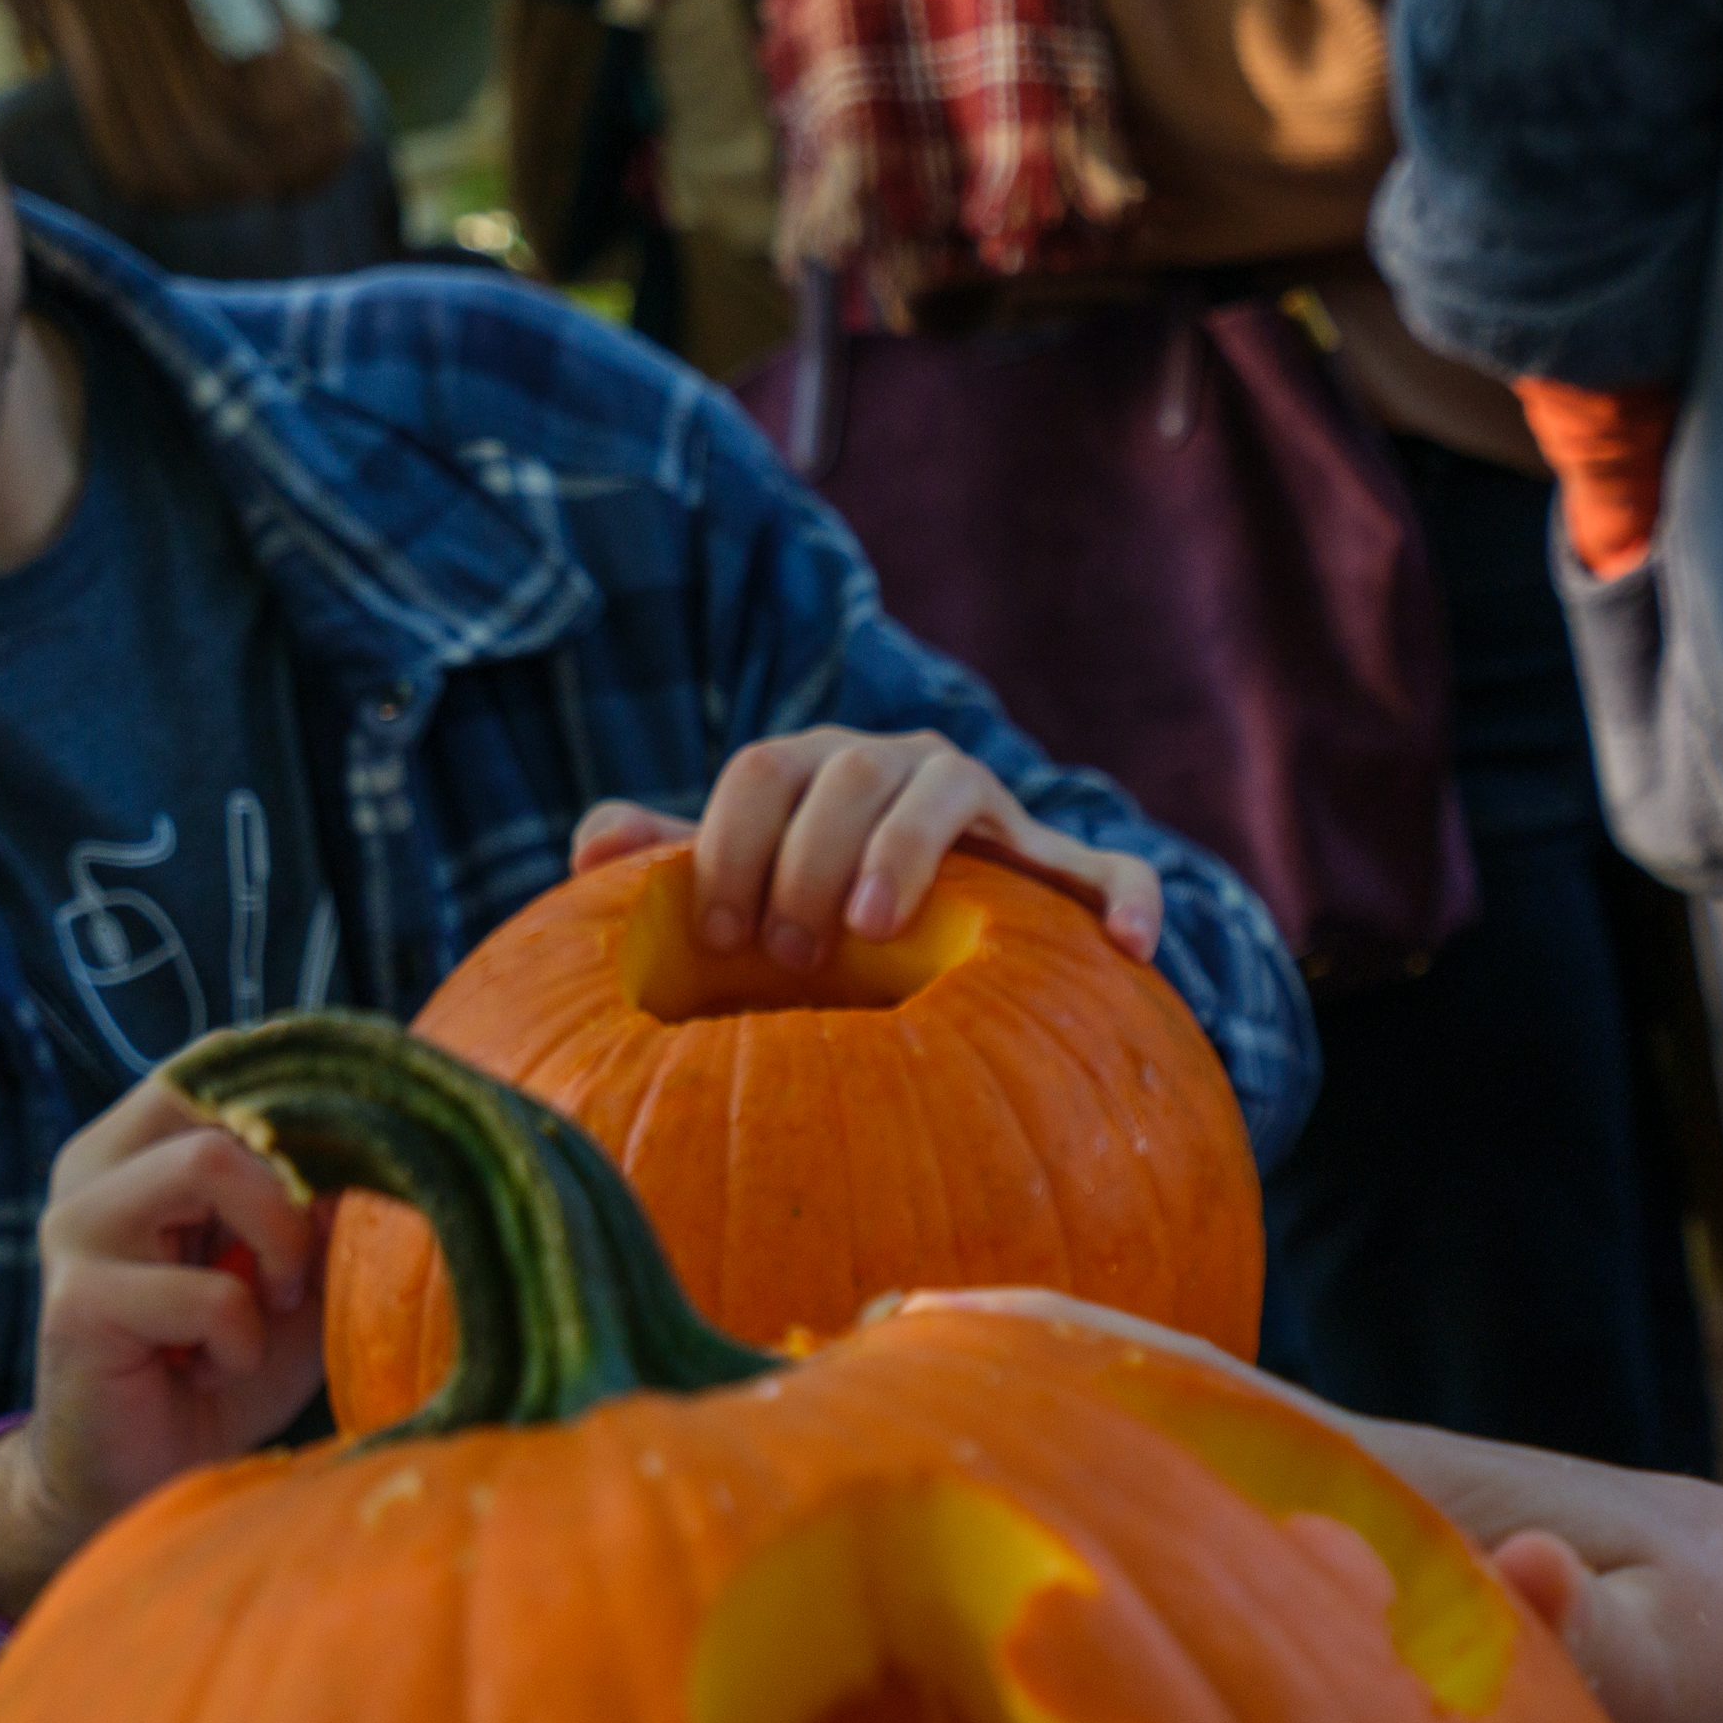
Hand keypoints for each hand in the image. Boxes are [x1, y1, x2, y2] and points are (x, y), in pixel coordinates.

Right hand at [0, 1071, 329, 1599]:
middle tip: (310, 1253)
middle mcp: (92, 1169)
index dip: (301, 1084)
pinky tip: (216, 1368)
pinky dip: (240, 1337)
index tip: (374, 1129)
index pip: (215, 1064)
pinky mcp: (77, 1302)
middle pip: (218, 1099)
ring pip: (208, 1165)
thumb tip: (394, 1142)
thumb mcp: (294, 1276)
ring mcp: (75, 1228)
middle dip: (296, 1172)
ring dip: (276, 1242)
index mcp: (137, 1147)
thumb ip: (327, 1211)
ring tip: (273, 1305)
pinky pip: (207, 1292)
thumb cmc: (217, 1369)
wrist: (135, 1477)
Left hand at [569, 731, 1163, 971]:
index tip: (722, 938)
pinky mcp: (1058, 866)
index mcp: (816, 768)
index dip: (731, 846)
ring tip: (872, 932)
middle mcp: (897, 766)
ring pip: (948, 788)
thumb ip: (676, 867)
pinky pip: (1106, 869)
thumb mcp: (744, 892)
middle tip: (789, 956)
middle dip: (806, 859)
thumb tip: (592, 850)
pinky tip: (1130, 949)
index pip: (761, 771)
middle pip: (843, 772)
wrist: (936, 950)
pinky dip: (1123, 897)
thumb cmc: (813, 922)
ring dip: (904, 853)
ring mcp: (984, 807)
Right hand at [882, 1290, 1722, 1722]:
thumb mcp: (1679, 1665)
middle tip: (781, 1419)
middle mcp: (1339, 1490)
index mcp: (1391, 1480)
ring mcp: (1332, 1544)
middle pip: (1136, 1432)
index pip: (1196, 1400)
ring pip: (1156, 1500)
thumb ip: (1587, 1649)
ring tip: (820, 1514)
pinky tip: (976, 1627)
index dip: (1050, 1360)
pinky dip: (1099, 1573)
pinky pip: (1198, 1581)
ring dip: (1022, 1490)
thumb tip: (1504, 1576)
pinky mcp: (1344, 1607)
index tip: (895, 1327)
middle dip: (986, 1413)